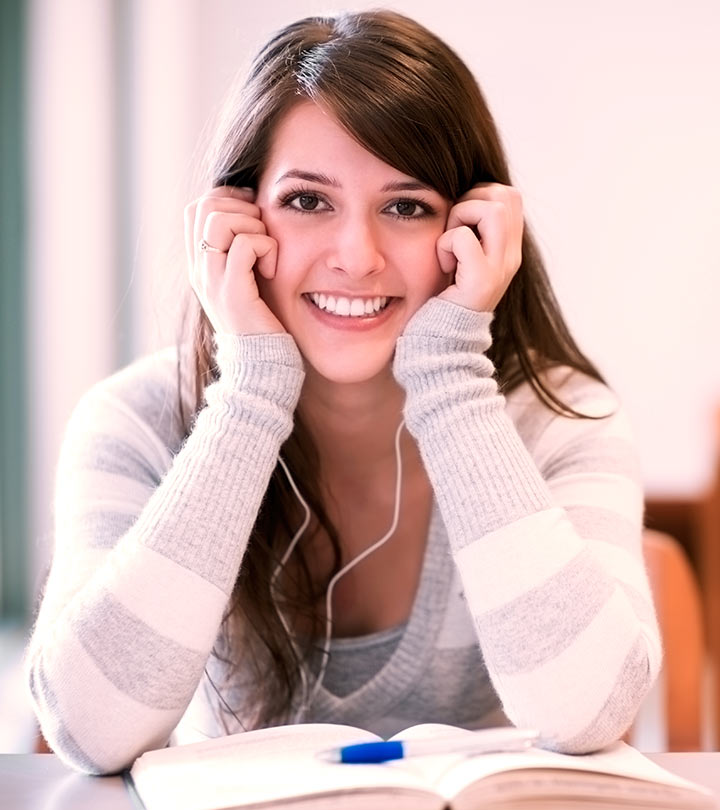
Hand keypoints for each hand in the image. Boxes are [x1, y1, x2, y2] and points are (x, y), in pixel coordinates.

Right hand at [184, 186, 284, 334]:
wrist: (261, 364)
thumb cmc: (262, 320)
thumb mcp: (246, 280)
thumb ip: (239, 251)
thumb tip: (252, 212)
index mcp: (200, 264)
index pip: (197, 208)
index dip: (227, 200)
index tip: (254, 217)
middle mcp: (199, 270)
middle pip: (205, 207)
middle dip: (241, 209)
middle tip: (262, 235)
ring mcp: (212, 281)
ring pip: (219, 220)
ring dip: (252, 225)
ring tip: (267, 252)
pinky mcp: (233, 293)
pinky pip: (244, 245)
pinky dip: (266, 247)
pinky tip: (273, 270)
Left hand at [436, 183, 522, 311]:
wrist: (442, 345)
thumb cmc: (442, 302)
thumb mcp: (461, 262)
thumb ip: (470, 233)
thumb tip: (458, 197)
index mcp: (508, 250)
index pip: (510, 196)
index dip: (480, 195)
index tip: (459, 222)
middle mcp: (511, 258)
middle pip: (507, 195)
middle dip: (471, 200)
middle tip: (453, 230)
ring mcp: (500, 269)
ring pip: (492, 209)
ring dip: (459, 218)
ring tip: (449, 247)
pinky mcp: (481, 281)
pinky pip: (464, 238)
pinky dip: (446, 245)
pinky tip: (444, 267)